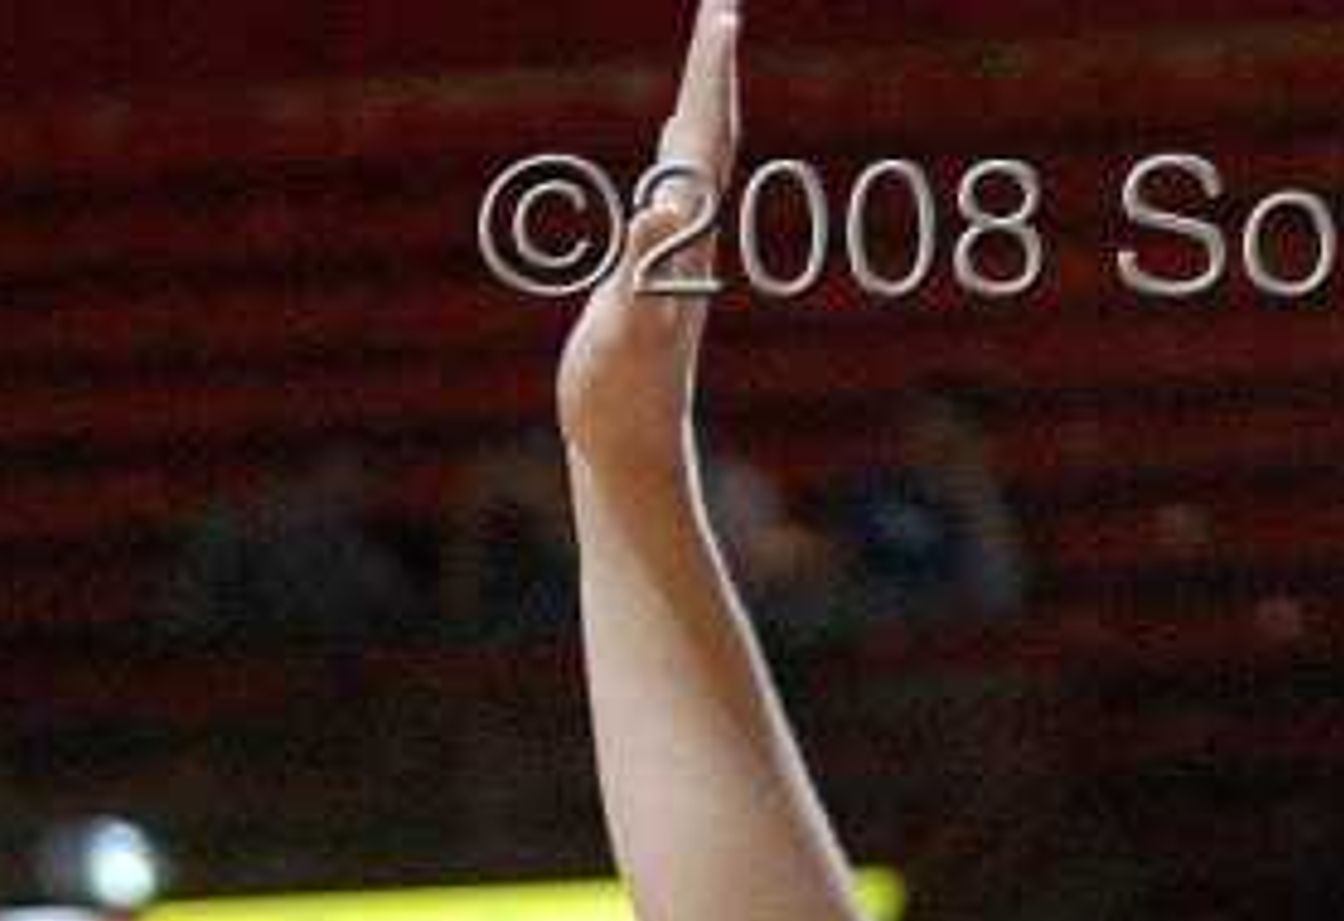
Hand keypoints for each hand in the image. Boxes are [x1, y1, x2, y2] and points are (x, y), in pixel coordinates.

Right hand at [559, 0, 737, 472]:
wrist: (632, 453)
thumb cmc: (622, 396)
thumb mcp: (625, 325)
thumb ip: (641, 266)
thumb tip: (661, 209)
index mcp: (683, 235)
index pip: (703, 138)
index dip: (709, 75)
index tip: (720, 11)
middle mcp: (689, 236)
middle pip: (709, 136)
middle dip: (713, 69)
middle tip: (720, 4)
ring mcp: (675, 252)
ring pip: (695, 160)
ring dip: (700, 100)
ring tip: (708, 49)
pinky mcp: (655, 269)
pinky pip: (671, 191)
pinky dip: (673, 149)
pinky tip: (669, 139)